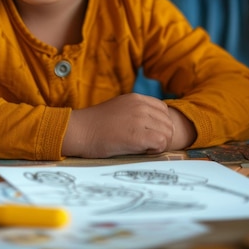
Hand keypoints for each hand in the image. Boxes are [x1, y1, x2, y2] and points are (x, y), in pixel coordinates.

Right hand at [62, 93, 193, 157]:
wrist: (80, 131)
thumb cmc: (97, 124)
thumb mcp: (120, 108)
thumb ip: (137, 110)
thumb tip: (154, 125)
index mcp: (136, 98)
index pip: (164, 110)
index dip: (160, 124)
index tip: (149, 133)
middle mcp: (140, 106)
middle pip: (168, 123)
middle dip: (162, 135)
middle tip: (146, 144)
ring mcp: (139, 120)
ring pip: (167, 133)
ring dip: (159, 144)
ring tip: (142, 147)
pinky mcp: (136, 136)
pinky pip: (161, 143)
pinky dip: (155, 150)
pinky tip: (141, 151)